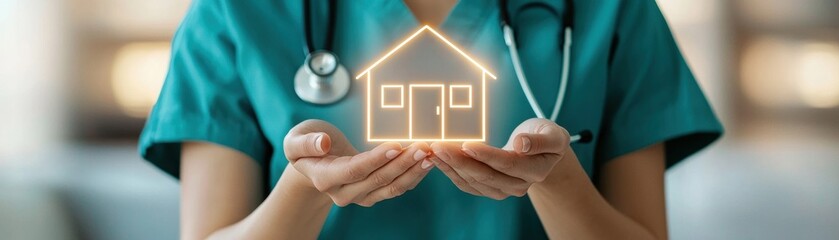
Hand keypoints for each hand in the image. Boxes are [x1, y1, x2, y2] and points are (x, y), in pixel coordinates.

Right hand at [284, 120, 434, 206]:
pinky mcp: (373, 194)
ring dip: (412, 171)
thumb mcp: (295, 139)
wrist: (313, 163)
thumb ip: (305, 142)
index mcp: (325, 179)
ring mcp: (360, 197)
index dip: (376, 160)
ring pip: (391, 187)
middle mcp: (343, 193)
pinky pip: (396, 188)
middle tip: (423, 146)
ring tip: (430, 153)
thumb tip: (323, 143)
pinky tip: (427, 160)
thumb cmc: (305, 145)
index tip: (396, 146)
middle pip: (378, 180)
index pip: (355, 171)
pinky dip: (413, 175)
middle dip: (403, 163)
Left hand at [430, 118, 569, 199]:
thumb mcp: (553, 135)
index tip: (466, 144)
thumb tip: (521, 144)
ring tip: (434, 150)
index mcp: (534, 171)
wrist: (544, 152)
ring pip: (472, 181)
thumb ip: (540, 140)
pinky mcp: (490, 189)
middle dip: (459, 160)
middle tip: (439, 145)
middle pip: (484, 175)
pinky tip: (438, 159)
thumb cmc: (547, 137)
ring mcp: (503, 190)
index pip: (506, 164)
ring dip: (451, 166)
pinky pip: (467, 183)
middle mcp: (518, 186)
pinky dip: (451, 172)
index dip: (485, 155)